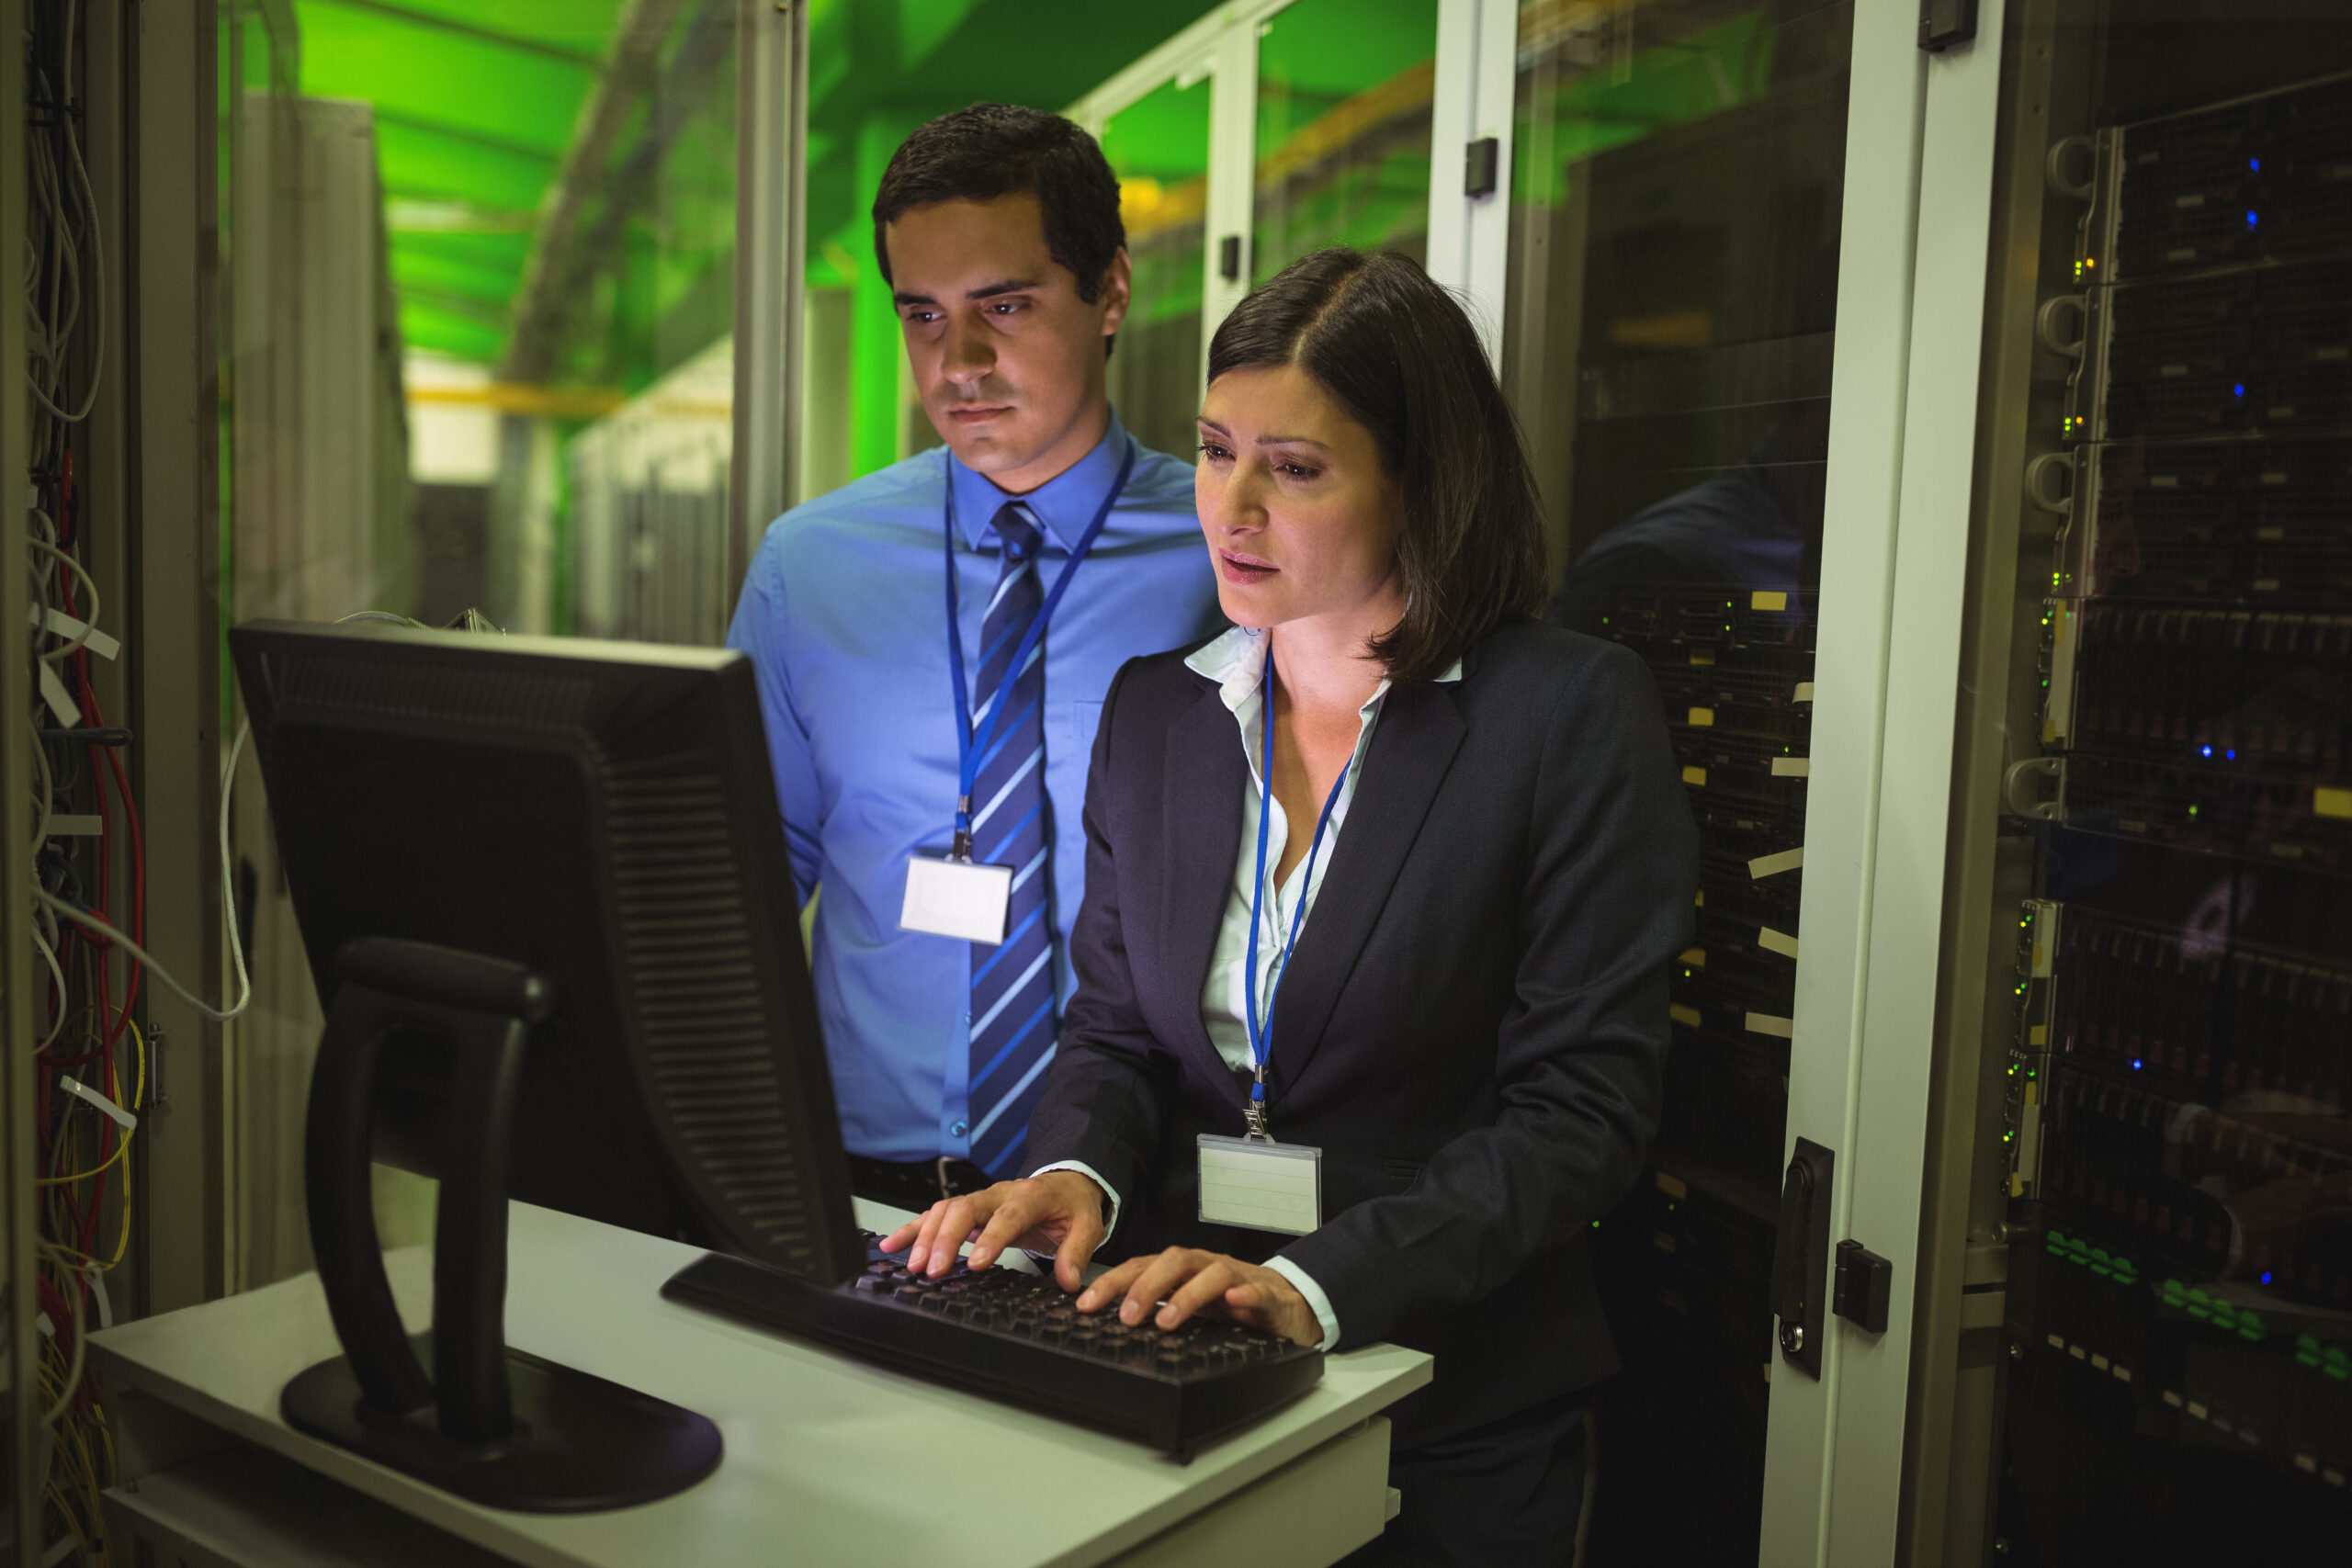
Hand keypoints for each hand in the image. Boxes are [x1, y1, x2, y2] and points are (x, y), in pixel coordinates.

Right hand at [879, 1169, 1107, 1291]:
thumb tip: (1067, 1281)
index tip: (975, 1264)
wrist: (1066, 1183)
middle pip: (965, 1208)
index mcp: (1030, 1197)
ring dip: (926, 1236)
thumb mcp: (1087, 1226)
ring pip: (945, 1210)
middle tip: (934, 1270)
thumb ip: (1076, 1252)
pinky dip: (913, 1228)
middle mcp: (999, 1194)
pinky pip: (935, 1214)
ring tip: (913, 1265)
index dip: (989, 1238)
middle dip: (946, 1239)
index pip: (1008, 1216)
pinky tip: (893, 1244)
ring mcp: (980, 1199)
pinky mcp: (967, 1209)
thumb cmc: (1072, 1205)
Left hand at [1078, 1246, 1323, 1347]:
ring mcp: (1238, 1278)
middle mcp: (1206, 1267)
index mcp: (1183, 1271)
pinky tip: (1234, 1303)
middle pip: (1174, 1262)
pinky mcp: (1267, 1296)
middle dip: (1146, 1286)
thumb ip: (1157, 1310)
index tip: (1085, 1304)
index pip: (1142, 1266)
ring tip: (1167, 1321)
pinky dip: (1245, 1295)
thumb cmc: (1232, 1305)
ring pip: (1211, 1274)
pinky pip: (1257, 1291)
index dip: (1113, 1283)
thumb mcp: (1189, 1309)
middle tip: (1126, 1316)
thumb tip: (1111, 1322)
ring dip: (1187, 1296)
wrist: (1287, 1305)